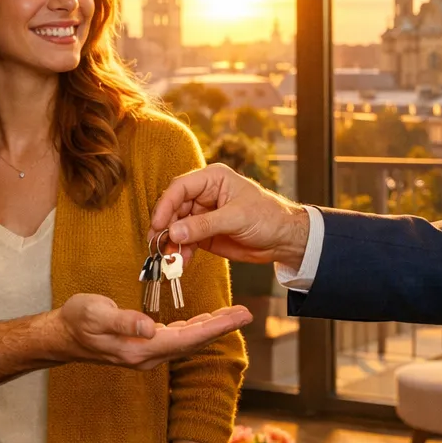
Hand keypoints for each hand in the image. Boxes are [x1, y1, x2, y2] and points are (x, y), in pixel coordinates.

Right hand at [52, 294, 251, 370]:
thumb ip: (123, 321)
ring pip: (188, 342)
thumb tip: (148, 327)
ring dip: (211, 328)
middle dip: (222, 327)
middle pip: (194, 342)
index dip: (215, 327)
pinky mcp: (143, 347)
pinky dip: (195, 329)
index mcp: (140, 348)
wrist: (60, 336)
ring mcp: (146, 354)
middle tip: (247, 313)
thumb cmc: (77, 321)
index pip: (187, 338)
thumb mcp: (96, 314)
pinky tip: (203, 321)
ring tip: (233, 315)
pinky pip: (177, 339)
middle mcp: (148, 356)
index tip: (238, 316)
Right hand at [149, 163, 308, 266]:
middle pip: (174, 208)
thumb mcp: (236, 218)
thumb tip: (174, 231)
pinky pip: (186, 242)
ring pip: (176, 227)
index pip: (180, 187)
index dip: (165, 205)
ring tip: (169, 259)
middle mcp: (203, 195)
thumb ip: (204, 225)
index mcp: (212, 179)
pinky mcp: (204, 234)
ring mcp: (202, 215)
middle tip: (158, 245)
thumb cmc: (268, 216)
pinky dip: (181, 252)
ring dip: (171, 243)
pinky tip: (180, 263)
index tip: (158, 225)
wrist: (284, 239)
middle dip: (165, 228)